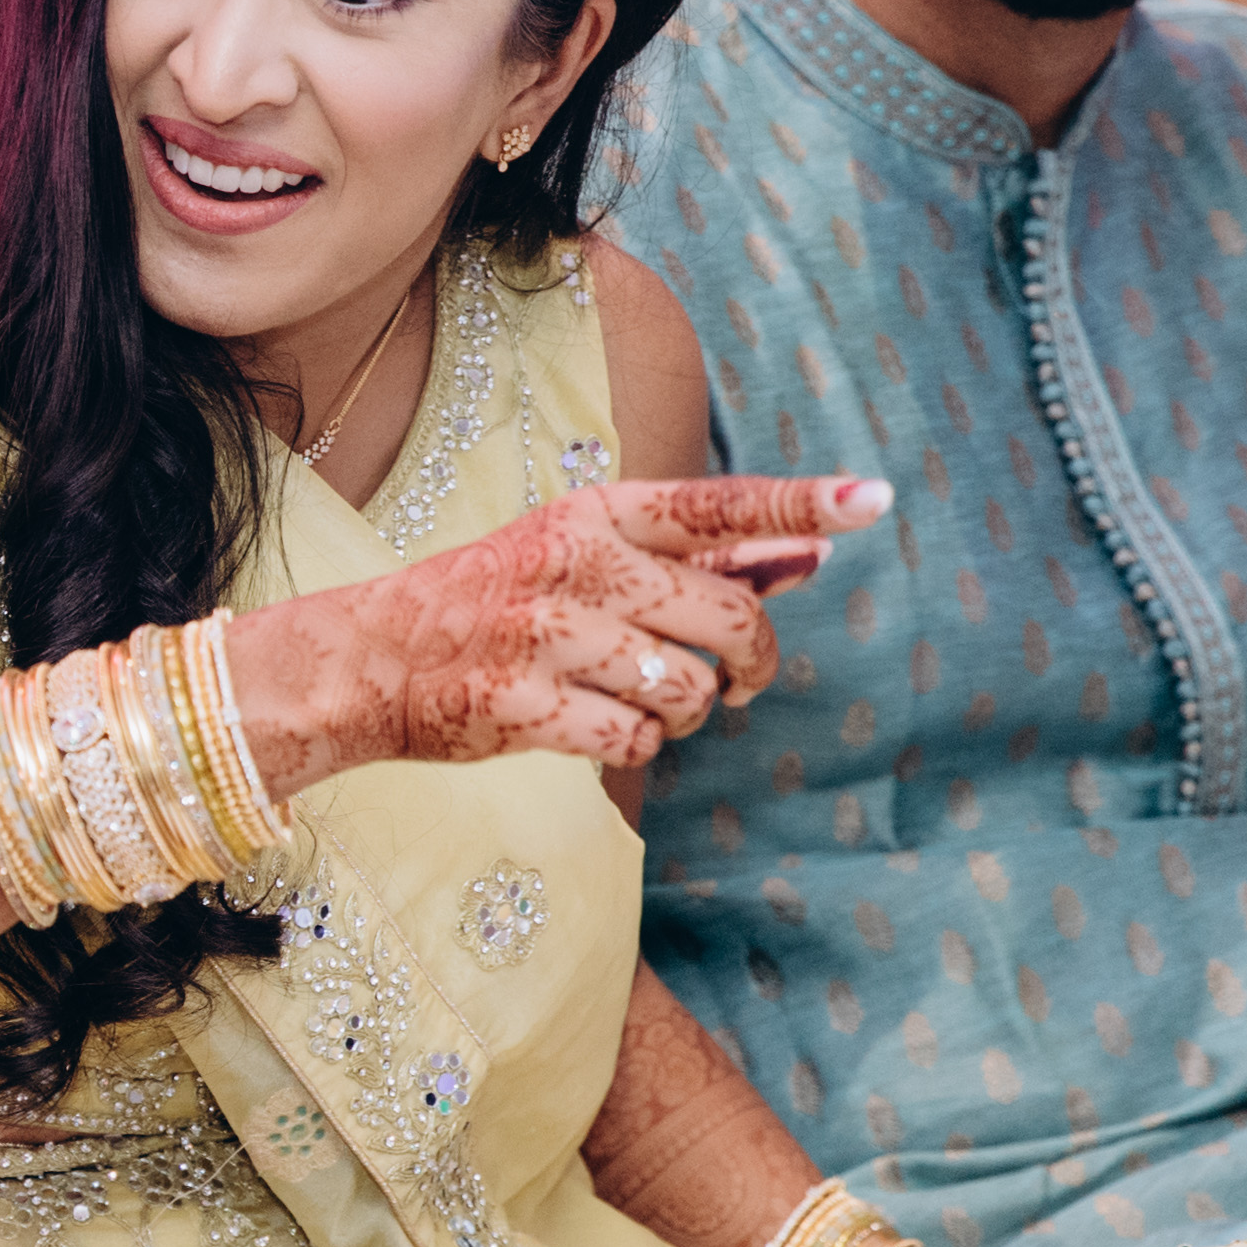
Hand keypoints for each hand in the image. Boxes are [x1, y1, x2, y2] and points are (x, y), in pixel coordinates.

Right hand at [236, 475, 885, 780]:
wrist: (372, 659)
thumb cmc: (501, 603)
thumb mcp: (591, 555)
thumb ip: (700, 556)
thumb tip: (813, 553)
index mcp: (597, 513)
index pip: (717, 503)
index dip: (799, 502)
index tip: (874, 500)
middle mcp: (577, 563)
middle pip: (729, 616)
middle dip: (755, 661)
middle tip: (741, 681)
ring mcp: (547, 634)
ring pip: (688, 690)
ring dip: (689, 714)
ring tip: (648, 705)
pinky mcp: (523, 704)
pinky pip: (636, 739)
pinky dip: (637, 746)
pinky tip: (601, 730)